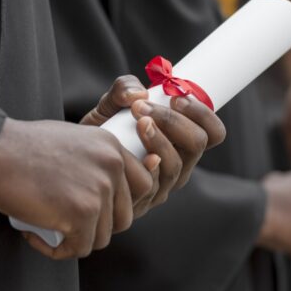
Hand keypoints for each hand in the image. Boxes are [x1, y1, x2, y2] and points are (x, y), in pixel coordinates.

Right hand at [0, 118, 154, 259]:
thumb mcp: (70, 139)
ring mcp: (100, 189)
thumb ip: (94, 160)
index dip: (118, 205)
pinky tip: (34, 236)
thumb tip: (103, 190)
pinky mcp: (82, 212)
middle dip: (96, 226)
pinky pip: (80, 248)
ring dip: (76, 239)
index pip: (142, 186)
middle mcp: (112, 165)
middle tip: (67, 223)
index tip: (92, 211)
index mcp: (111, 146)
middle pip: (124, 217)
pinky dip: (56, 250)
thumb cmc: (17, 145)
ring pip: (102, 237)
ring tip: (47, 229)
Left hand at [81, 75, 225, 214]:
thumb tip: (138, 93)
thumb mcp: (111, 103)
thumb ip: (123, 88)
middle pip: (197, 144)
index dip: (203, 114)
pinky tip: (129, 152)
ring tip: (136, 121)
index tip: (176, 97)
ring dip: (158, 139)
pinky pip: (151, 187)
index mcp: (184, 142)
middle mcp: (180, 165)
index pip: (213, 132)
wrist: (77, 158)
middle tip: (144, 108)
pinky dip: (144, 167)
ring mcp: (162, 186)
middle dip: (174, 121)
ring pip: (175, 165)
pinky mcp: (142, 202)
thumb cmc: (103, 131)